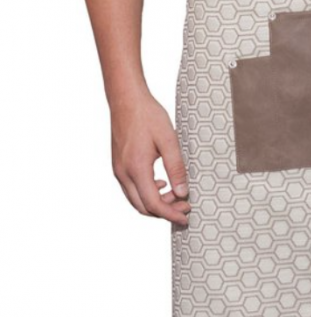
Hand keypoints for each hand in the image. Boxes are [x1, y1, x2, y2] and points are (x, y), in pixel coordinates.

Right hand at [110, 89, 190, 224]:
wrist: (126, 99)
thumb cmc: (147, 115)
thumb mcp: (168, 139)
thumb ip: (176, 167)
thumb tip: (183, 192)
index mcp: (136, 169)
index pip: (153, 204)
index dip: (170, 214)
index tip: (185, 217)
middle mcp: (123, 173)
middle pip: (143, 207)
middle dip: (165, 212)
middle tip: (185, 207)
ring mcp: (118, 170)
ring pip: (136, 200)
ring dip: (156, 203)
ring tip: (176, 196)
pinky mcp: (118, 165)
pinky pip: (131, 189)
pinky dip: (147, 194)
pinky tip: (161, 185)